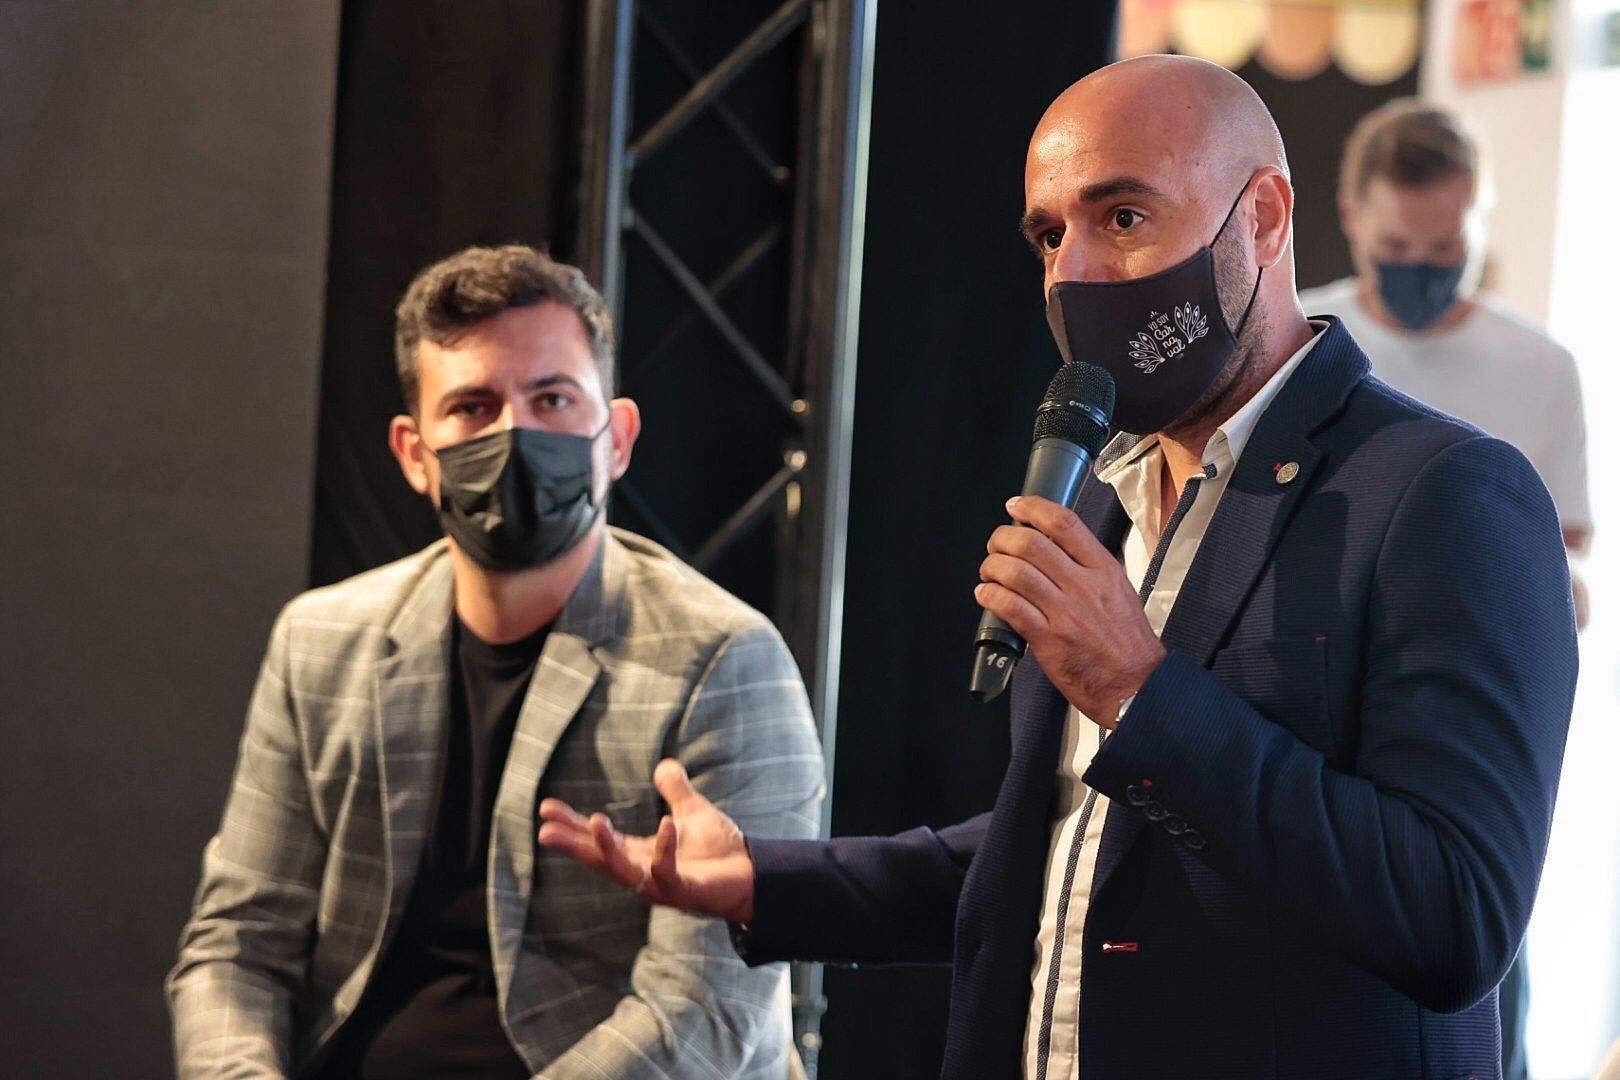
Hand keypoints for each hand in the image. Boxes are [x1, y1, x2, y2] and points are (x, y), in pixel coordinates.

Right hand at [537, 759, 755, 922]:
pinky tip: (666, 823)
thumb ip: (676, 791)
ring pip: (624, 872)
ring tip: (594, 821)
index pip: (599, 841)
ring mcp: (661, 885)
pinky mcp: (685, 892)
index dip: (573, 826)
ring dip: (607, 849)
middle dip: (573, 846)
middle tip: (544, 832)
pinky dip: (665, 849)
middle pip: (600, 860)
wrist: (754, 875)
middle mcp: (643, 872)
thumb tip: (664, 764)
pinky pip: (668, 873)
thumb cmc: (720, 852)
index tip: (546, 809)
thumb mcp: (692, 813)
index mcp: (640, 854)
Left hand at [975, 494, 1166, 726]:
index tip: (1016, 507)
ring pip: (1015, 572)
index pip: (1064, 523)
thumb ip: (1088, 568)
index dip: (1032, 508)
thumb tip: (1053, 548)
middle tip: (996, 545)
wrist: (1138, 686)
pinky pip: (1009, 608)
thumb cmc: (1128, 645)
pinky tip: (986, 596)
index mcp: (1103, 570)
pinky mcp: (1049, 640)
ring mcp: (1066, 613)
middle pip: (1031, 543)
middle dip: (1002, 538)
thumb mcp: (1119, 592)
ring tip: (989, 573)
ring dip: (992, 567)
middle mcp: (1084, 586)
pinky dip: (989, 596)